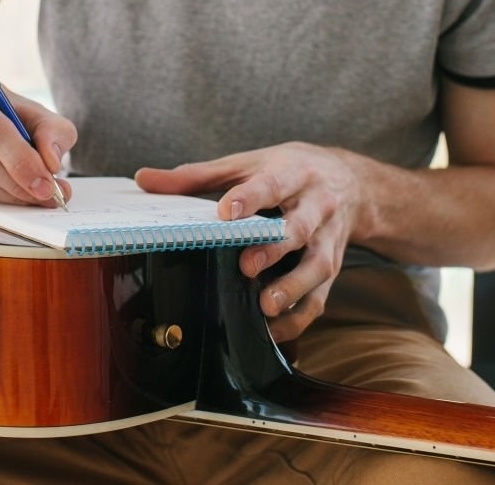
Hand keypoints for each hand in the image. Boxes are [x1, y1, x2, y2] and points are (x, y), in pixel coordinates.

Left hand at [135, 142, 362, 341]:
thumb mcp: (246, 163)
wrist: (352, 181)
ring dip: (293, 287)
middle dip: (275, 248)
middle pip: (300, 226)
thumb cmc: (288, 170)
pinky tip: (274, 330)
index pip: (271, 183)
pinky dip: (300, 316)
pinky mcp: (333, 266)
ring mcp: (328, 238)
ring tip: (266, 306)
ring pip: (318, 265)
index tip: (225, 211)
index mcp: (292, 172)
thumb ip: (195, 175)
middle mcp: (317, 205)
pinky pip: (322, 296)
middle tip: (246, 266)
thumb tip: (143, 178)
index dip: (249, 197)